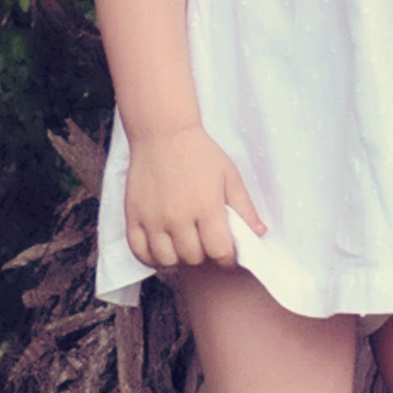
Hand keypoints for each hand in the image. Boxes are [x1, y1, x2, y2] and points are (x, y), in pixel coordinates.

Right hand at [122, 124, 266, 271]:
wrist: (162, 133)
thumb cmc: (201, 153)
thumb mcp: (230, 176)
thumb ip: (245, 208)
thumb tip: (259, 233)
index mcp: (206, 207)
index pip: (219, 251)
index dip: (227, 258)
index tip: (227, 253)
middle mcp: (177, 217)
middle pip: (193, 258)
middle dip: (204, 255)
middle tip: (205, 244)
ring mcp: (152, 219)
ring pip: (166, 260)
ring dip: (179, 258)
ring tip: (185, 246)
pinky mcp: (133, 217)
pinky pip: (140, 252)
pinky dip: (152, 257)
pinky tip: (162, 249)